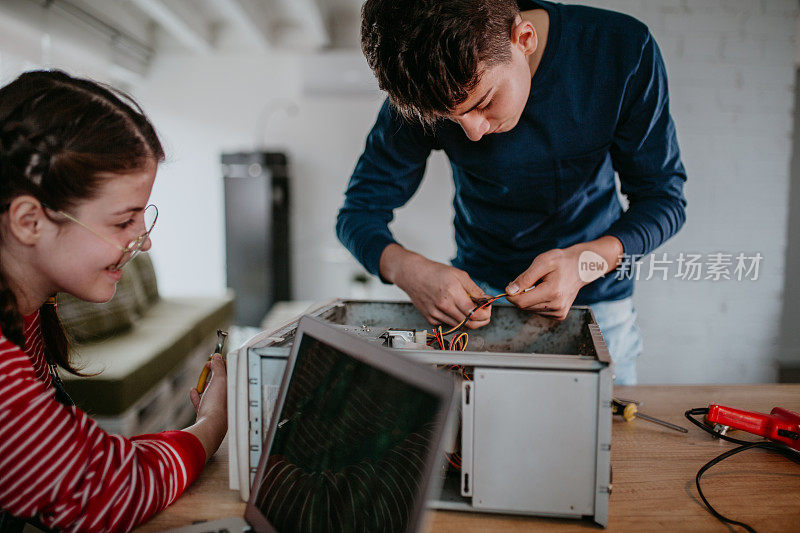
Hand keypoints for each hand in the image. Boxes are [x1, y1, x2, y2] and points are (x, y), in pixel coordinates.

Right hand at [184, 354, 226, 460]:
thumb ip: (219, 367)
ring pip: (211, 392)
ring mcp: (216, 407)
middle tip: (207, 368)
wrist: (209, 426)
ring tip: (201, 380)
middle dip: (212, 374)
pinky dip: (197, 396)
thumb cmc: (217, 404)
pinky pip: (202, 402)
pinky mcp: (206, 414)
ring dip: (205, 385)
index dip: (221, 363)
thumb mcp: (220, 379)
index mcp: (232, 389)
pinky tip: (193, 391)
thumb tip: (217, 356)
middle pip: (220, 381)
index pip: (229, 371)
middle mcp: (226, 398)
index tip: (213, 359)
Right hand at [380, 244, 490, 328]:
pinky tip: (454, 309)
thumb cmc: (434, 272)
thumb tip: (486, 300)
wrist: (413, 275)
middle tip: (484, 313)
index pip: (475, 314)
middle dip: (481, 320)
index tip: (488, 309)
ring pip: (460, 326)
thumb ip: (474, 289)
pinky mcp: (431, 319)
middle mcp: (444, 306)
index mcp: (452, 293)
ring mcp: (436, 314)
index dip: (486, 314)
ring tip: (469, 308)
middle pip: (469, 324)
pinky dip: (455, 319)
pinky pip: (449, 324)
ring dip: (468, 320)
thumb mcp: (459, 275)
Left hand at [505, 237, 622, 320]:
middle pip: (524, 307)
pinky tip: (546, 292)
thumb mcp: (542, 262)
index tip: (511, 285)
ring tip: (541, 285)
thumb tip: (509, 291)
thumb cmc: (561, 262)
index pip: (522, 302)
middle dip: (520, 295)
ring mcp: (559, 312)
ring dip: (529, 298)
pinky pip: (538, 311)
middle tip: (528, 280)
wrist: (582, 267)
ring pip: (530, 310)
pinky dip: (536, 302)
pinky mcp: (560, 315)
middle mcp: (557, 306)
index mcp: (553, 292)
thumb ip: (525, 278)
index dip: (511, 295)